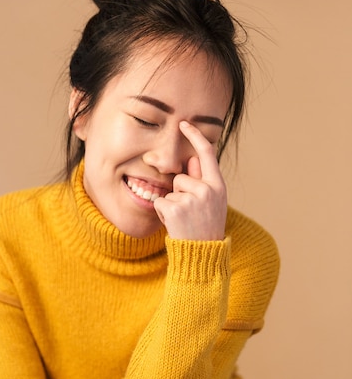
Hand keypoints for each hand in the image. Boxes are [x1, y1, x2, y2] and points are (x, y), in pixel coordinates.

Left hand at [153, 121, 226, 240]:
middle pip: (180, 177)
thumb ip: (202, 181)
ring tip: (184, 220)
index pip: (207, 153)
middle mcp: (206, 189)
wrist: (203, 253)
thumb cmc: (206, 227)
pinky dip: (162, 213)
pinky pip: (160, 202)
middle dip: (179, 193)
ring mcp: (191, 199)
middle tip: (190, 213)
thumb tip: (192, 159)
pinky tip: (174, 224)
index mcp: (217, 185)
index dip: (195, 136)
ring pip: (170, 191)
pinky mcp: (175, 209)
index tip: (184, 124)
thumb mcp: (212, 202)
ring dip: (171, 205)